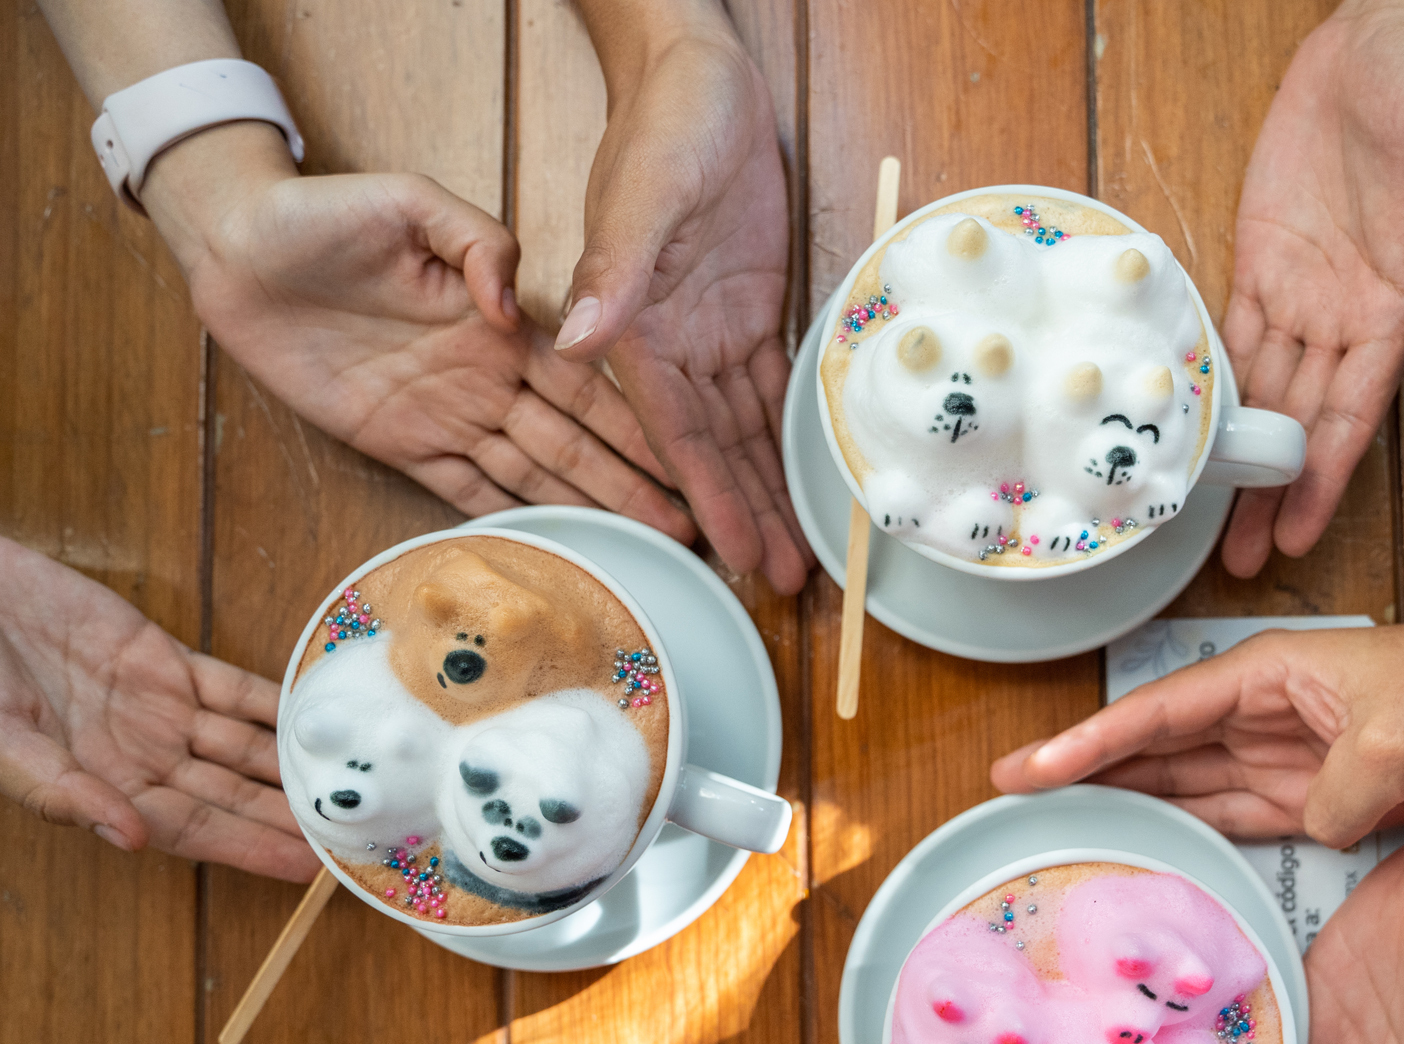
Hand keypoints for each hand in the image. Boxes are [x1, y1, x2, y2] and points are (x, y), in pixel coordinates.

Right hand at [0, 539, 317, 880]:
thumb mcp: (0, 742)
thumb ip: (60, 791)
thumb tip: (131, 838)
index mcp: (100, 787)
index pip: (193, 829)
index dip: (250, 847)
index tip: (305, 867)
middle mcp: (138, 755)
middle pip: (232, 794)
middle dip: (289, 815)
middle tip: (352, 832)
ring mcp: (157, 708)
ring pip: (242, 745)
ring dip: (293, 763)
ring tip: (351, 782)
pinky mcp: (164, 659)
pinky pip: (233, 687)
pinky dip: (274, 702)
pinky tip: (318, 717)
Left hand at [146, 124, 692, 539]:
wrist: (237, 250)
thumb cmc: (322, 215)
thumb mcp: (410, 201)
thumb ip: (477, 242)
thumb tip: (512, 307)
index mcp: (504, 324)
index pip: (588, 387)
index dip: (638, 427)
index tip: (687, 461)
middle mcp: (488, 377)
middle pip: (575, 445)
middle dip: (633, 487)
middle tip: (689, 529)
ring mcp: (447, 416)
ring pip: (534, 477)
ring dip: (588, 513)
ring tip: (645, 549)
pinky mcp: (399, 444)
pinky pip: (464, 491)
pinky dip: (509, 522)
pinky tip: (555, 550)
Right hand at [555, 15, 808, 592]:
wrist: (701, 78)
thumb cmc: (667, 123)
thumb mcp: (643, 194)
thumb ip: (613, 271)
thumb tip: (575, 345)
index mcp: (632, 328)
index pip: (671, 432)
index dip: (702, 496)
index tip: (725, 552)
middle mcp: (668, 345)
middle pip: (712, 450)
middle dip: (745, 515)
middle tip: (780, 581)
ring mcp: (709, 333)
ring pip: (746, 433)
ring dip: (769, 492)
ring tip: (798, 556)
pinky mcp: (749, 314)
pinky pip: (772, 393)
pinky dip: (787, 440)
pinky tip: (804, 484)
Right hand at [991, 608, 1403, 842]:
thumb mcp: (1400, 738)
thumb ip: (1343, 784)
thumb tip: (1311, 822)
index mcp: (1266, 676)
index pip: (1159, 711)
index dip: (1090, 740)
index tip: (1028, 768)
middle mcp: (1257, 713)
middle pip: (1151, 746)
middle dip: (1081, 768)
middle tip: (1006, 799)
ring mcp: (1276, 756)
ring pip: (1178, 783)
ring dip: (1121, 803)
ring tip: (1050, 829)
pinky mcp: (1303, 797)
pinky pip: (1224, 817)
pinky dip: (1181, 833)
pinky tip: (1140, 852)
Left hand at [1220, 0, 1403, 574]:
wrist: (1384, 37)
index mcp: (1396, 311)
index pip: (1353, 417)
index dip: (1323, 480)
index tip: (1301, 538)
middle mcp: (1345, 316)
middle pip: (1300, 424)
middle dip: (1271, 494)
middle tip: (1238, 561)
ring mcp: (1302, 292)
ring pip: (1261, 394)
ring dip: (1237, 456)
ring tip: (1207, 518)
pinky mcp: (1262, 260)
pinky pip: (1230, 335)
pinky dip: (1209, 382)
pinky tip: (1189, 428)